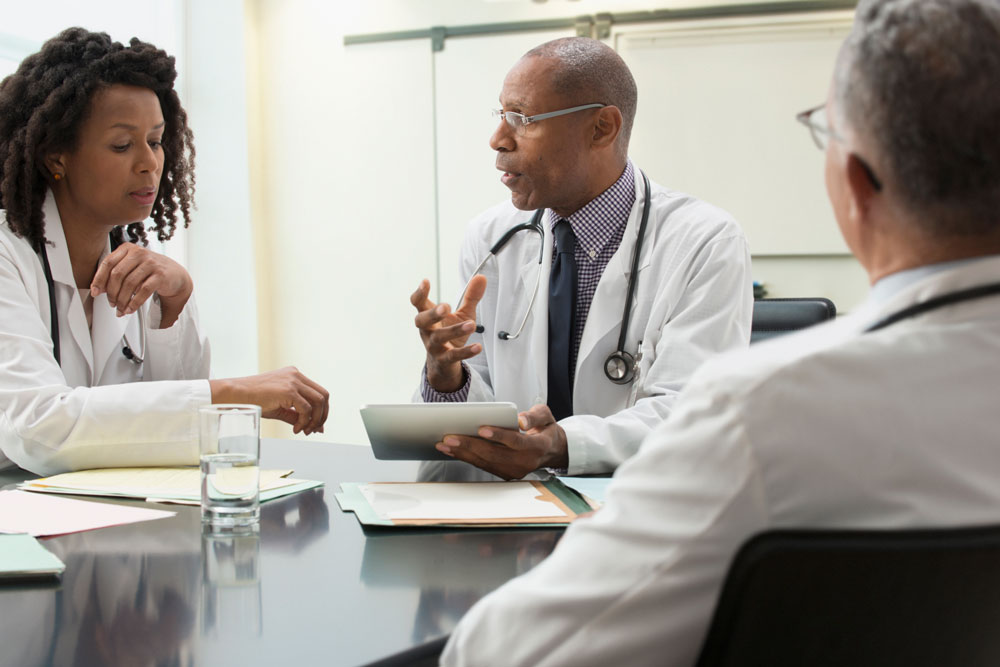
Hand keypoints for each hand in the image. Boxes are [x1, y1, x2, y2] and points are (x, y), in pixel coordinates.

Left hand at [90, 242, 192, 326]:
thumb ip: (116, 273)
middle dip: (111, 292)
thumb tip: (98, 288)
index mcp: (128, 248)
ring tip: (121, 309)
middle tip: (111, 303)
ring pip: (129, 284)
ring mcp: (151, 263)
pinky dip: (134, 303)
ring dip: (122, 300)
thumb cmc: (150, 271)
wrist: (175, 275)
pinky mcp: (160, 275)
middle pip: (117, 274)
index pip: (108, 263)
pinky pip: (142, 291)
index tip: (95, 291)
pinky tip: (130, 309)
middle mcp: (139, 253)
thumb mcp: (131, 266)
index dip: (99, 279)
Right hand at [209, 367, 330, 434]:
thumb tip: (315, 428)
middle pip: (323, 395)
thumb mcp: (281, 408)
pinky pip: (306, 409)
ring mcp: (293, 381)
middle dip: (322, 415)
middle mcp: (296, 375)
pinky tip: (295, 429)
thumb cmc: (254, 400)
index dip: (322, 410)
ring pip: (319, 401)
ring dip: (315, 419)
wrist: (235, 395)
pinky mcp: (288, 390)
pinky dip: (304, 421)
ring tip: (304, 430)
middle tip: (314, 430)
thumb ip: (297, 415)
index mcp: (295, 375)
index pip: (319, 392)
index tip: (316, 425)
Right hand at [411, 277, 486, 391]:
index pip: (418, 303)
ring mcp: (433, 346)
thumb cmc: (450, 333)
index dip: (420, 293)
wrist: (444, 363)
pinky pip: (453, 356)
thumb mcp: (462, 313)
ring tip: (471, 325)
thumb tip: (481, 277)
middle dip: (433, 313)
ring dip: (455, 330)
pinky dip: (465, 351)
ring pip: (439, 338)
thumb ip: (470, 296)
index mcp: (428, 316)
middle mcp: (427, 330)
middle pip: (422, 320)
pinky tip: (478, 347)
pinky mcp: (443, 359)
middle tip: (445, 306)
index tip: (426, 281)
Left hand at [434, 404, 568, 479]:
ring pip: (485, 462)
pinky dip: (467, 458)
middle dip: (470, 445)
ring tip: (444, 444)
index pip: (515, 441)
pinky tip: (452, 451)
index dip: (498, 436)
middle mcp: (525, 463)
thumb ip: (535, 415)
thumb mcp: (546, 416)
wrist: (551, 450)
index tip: (481, 428)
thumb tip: (520, 419)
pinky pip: (483, 466)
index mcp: (537, 446)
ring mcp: (515, 471)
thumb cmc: (545, 429)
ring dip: (463, 453)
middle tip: (450, 437)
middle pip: (494, 454)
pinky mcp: (505, 474)